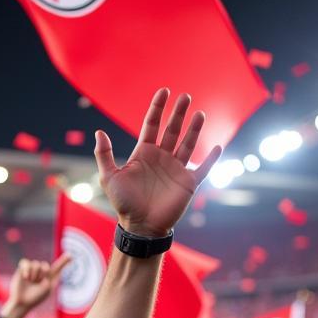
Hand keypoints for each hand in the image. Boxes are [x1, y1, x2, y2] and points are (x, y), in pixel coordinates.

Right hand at [2, 254, 70, 317]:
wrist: (22, 302)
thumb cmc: (36, 297)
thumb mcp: (48, 286)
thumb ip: (55, 273)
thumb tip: (59, 261)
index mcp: (49, 278)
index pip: (57, 268)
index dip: (64, 261)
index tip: (70, 256)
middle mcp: (41, 274)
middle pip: (44, 265)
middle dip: (42, 274)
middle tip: (37, 283)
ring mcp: (31, 271)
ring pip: (35, 264)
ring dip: (34, 274)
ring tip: (30, 282)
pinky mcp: (22, 270)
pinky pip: (25, 262)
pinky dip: (26, 269)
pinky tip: (25, 277)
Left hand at [95, 88, 220, 237]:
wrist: (140, 226)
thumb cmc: (124, 203)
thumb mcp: (109, 178)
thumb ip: (104, 155)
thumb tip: (99, 132)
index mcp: (144, 154)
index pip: (152, 125)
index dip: (157, 108)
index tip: (164, 90)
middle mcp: (161, 158)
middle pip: (172, 130)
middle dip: (178, 113)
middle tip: (185, 96)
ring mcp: (176, 169)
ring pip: (189, 144)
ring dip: (195, 129)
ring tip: (199, 113)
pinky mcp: (188, 183)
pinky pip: (203, 168)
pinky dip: (212, 159)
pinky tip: (218, 146)